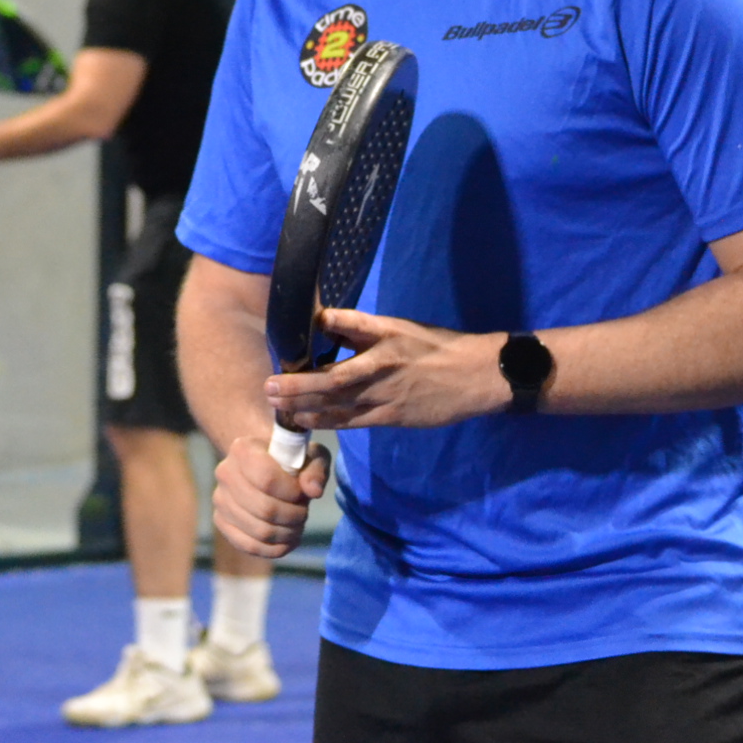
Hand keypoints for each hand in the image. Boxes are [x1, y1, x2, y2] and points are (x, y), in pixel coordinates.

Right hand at [212, 433, 330, 558]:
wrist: (265, 463)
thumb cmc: (290, 460)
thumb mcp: (311, 455)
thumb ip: (316, 469)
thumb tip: (313, 491)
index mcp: (243, 449)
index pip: (267, 479)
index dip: (291, 492)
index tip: (302, 493)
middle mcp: (225, 472)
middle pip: (264, 509)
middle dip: (293, 516)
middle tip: (303, 512)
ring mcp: (220, 499)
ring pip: (259, 531)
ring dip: (286, 533)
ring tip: (296, 525)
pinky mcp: (221, 521)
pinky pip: (248, 545)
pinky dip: (273, 548)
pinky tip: (286, 540)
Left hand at [264, 307, 510, 429]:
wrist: (474, 376)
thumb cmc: (435, 345)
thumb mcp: (398, 327)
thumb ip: (358, 326)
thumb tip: (322, 320)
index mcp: (383, 345)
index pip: (340, 349)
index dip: (306, 362)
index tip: (280, 359)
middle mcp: (380, 373)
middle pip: (331, 384)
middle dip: (296, 389)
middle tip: (268, 389)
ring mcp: (386, 399)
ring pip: (339, 408)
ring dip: (305, 408)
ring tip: (277, 406)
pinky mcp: (391, 417)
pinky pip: (354, 422)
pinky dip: (328, 422)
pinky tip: (306, 421)